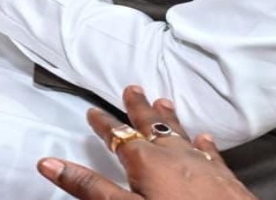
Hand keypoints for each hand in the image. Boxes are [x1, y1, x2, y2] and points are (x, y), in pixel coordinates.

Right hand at [38, 86, 256, 199]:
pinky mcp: (225, 178)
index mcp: (145, 161)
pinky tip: (206, 138)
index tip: (93, 112)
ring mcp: (203, 164)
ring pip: (182, 134)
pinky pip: (211, 152)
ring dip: (169, 118)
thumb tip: (49, 163)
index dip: (103, 124)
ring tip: (164, 102)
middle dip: (138, 108)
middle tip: (132, 89)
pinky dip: (204, 142)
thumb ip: (89, 186)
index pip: (117, 136)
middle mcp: (174, 155)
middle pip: (152, 125)